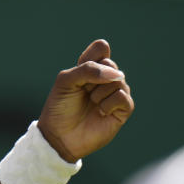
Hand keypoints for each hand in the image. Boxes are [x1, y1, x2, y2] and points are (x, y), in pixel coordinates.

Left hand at [37, 40, 133, 162]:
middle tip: (83, 92)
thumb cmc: (60, 107)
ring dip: (99, 92)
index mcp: (90, 68)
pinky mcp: (122, 110)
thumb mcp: (66, 81)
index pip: (101, 48)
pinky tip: (100, 112)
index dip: (92, 57)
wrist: (59, 135)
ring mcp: (115, 94)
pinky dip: (108, 103)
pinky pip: (123, 97)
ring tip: (91, 103)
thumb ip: (87, 70)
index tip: (80, 70)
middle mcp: (105, 79)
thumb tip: (116, 74)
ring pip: (118, 80)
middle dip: (92, 78)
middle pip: (110, 64)